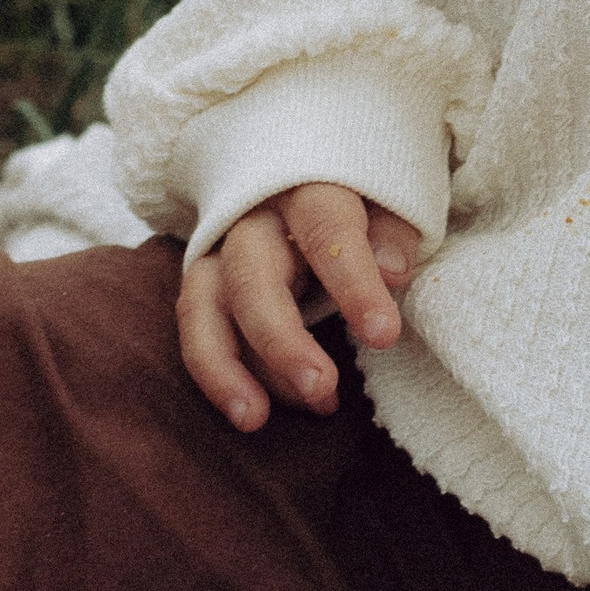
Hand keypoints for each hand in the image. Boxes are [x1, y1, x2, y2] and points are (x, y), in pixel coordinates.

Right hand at [175, 179, 421, 431]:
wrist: (300, 172)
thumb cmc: (358, 195)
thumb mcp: (389, 198)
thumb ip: (393, 232)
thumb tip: (393, 271)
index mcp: (308, 187)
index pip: (327, 230)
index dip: (353, 283)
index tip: (382, 335)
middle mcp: (253, 216)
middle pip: (252, 276)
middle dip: (280, 339)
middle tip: (321, 389)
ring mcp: (220, 248)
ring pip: (205, 305)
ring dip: (227, 366)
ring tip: (256, 418)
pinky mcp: (204, 278)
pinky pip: (196, 326)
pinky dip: (216, 372)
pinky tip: (251, 411)